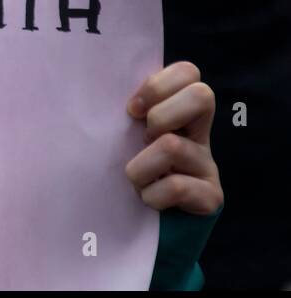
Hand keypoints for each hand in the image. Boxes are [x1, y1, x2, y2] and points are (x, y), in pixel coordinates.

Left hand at [125, 61, 222, 215]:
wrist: (137, 225)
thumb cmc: (119, 168)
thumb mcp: (120, 134)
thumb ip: (123, 111)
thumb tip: (86, 80)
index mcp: (177, 111)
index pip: (189, 72)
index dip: (159, 84)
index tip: (132, 108)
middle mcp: (199, 133)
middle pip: (202, 95)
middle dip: (162, 114)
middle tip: (142, 137)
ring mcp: (208, 164)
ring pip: (172, 146)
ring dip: (141, 166)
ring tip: (136, 178)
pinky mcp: (211, 196)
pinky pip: (176, 186)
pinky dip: (151, 194)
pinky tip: (148, 199)